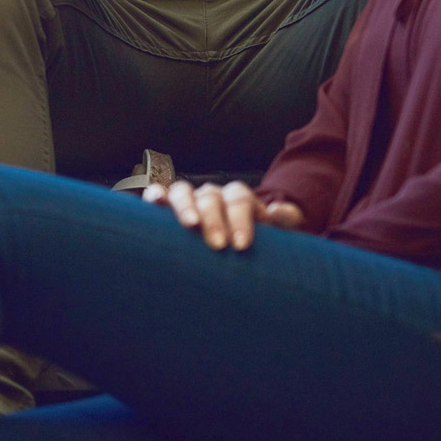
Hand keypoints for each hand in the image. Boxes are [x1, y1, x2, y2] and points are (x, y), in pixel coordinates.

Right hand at [144, 180, 302, 250]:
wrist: (235, 249)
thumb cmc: (257, 245)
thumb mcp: (279, 234)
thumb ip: (285, 220)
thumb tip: (279, 211)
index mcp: (239, 198)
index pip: (239, 199)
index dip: (240, 219)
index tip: (241, 245)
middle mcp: (213, 195)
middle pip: (211, 196)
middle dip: (214, 219)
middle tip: (218, 245)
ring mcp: (190, 199)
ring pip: (184, 191)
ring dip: (185, 206)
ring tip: (189, 225)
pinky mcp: (168, 207)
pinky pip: (159, 193)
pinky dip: (156, 194)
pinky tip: (155, 202)